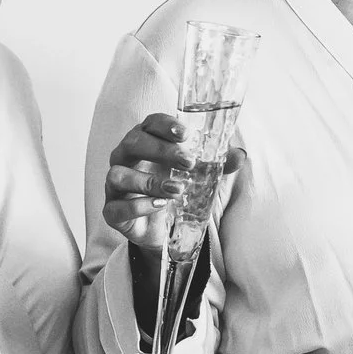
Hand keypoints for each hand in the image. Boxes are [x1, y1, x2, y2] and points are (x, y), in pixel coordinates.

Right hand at [103, 112, 240, 252]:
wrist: (163, 229)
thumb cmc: (175, 190)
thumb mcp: (199, 176)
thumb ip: (217, 164)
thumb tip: (240, 154)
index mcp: (145, 142)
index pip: (150, 124)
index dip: (165, 125)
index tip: (185, 134)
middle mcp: (125, 158)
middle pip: (133, 143)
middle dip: (161, 150)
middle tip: (188, 162)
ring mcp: (115, 185)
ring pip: (120, 174)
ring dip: (149, 181)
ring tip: (177, 189)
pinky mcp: (112, 211)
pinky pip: (117, 206)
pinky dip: (138, 205)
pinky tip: (159, 206)